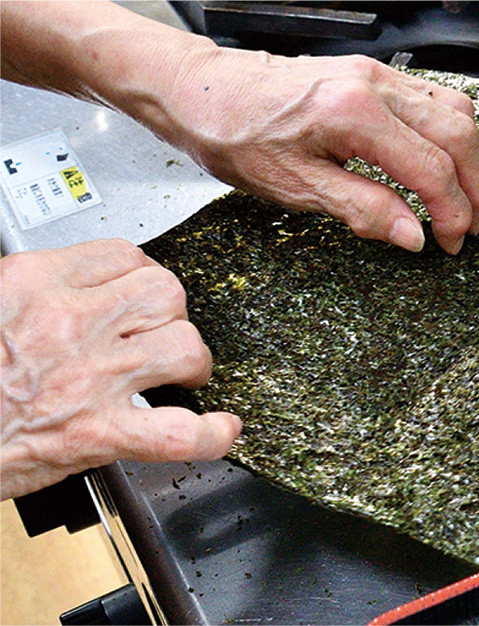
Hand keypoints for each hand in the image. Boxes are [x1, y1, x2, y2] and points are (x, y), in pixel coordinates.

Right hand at [0, 239, 240, 499]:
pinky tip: (222, 429)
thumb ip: (24, 285)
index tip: (137, 287)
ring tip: (184, 370)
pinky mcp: (96, 435)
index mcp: (33, 283)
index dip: (140, 272)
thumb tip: (55, 280)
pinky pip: (175, 434)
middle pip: (163, 294)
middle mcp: (68, 324)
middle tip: (162, 327)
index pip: (122, 256)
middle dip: (172, 311)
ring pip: (182, 346)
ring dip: (192, 359)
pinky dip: (208, 435)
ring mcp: (89, 379)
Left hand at [158, 51, 478, 254]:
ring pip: (454, 111)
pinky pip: (432, 99)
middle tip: (471, 227)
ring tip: (463, 198)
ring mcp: (376, 74)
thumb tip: (413, 235)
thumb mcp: (296, 187)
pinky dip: (450, 134)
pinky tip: (442, 161)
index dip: (451, 212)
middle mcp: (373, 84)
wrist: (205, 93)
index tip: (452, 242)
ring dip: (470, 158)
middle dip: (475, 186)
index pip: (431, 168)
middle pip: (457, 134)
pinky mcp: (372, 74)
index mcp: (353, 114)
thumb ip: (363, 210)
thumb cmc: (236, 136)